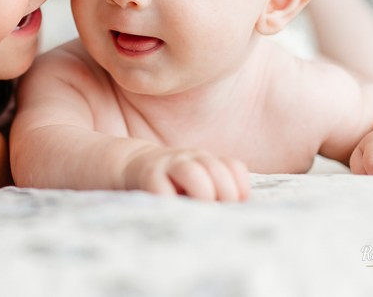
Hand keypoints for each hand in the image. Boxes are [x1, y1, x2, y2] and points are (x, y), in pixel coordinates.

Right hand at [124, 147, 249, 201]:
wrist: (132, 165)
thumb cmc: (173, 183)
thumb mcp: (198, 179)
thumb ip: (218, 190)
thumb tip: (239, 213)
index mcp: (206, 161)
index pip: (233, 168)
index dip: (240, 188)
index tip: (236, 205)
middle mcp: (190, 159)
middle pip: (217, 170)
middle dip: (225, 194)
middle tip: (220, 212)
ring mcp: (169, 165)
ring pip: (193, 173)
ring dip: (202, 194)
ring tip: (201, 212)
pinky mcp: (150, 177)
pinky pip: (163, 189)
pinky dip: (172, 202)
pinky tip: (177, 213)